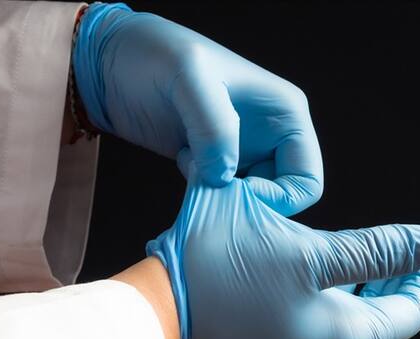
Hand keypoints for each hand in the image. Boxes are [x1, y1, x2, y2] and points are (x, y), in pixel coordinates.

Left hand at [73, 3, 322, 215]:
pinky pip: (224, 196)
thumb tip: (225, 177)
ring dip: (223, 199)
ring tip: (193, 168)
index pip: (307, 179)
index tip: (236, 192)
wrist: (112, 62)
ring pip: (252, 200)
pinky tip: (183, 164)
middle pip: (282, 197)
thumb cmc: (156, 54)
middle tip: (212, 188)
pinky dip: (205, 195)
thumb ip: (214, 127)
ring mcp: (243, 151)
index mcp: (286, 115)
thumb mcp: (189, 77)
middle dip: (248, 202)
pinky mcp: (214, 163)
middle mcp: (272, 136)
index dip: (279, 198)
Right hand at [146, 149, 419, 338]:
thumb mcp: (311, 250)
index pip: (411, 312)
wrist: (150, 316)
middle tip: (408, 251)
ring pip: (357, 329)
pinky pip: (327, 334)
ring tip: (372, 261)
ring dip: (370, 294)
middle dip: (401, 284)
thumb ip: (377, 249)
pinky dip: (340, 306)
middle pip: (388, 324)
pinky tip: (328, 278)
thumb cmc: (225, 274)